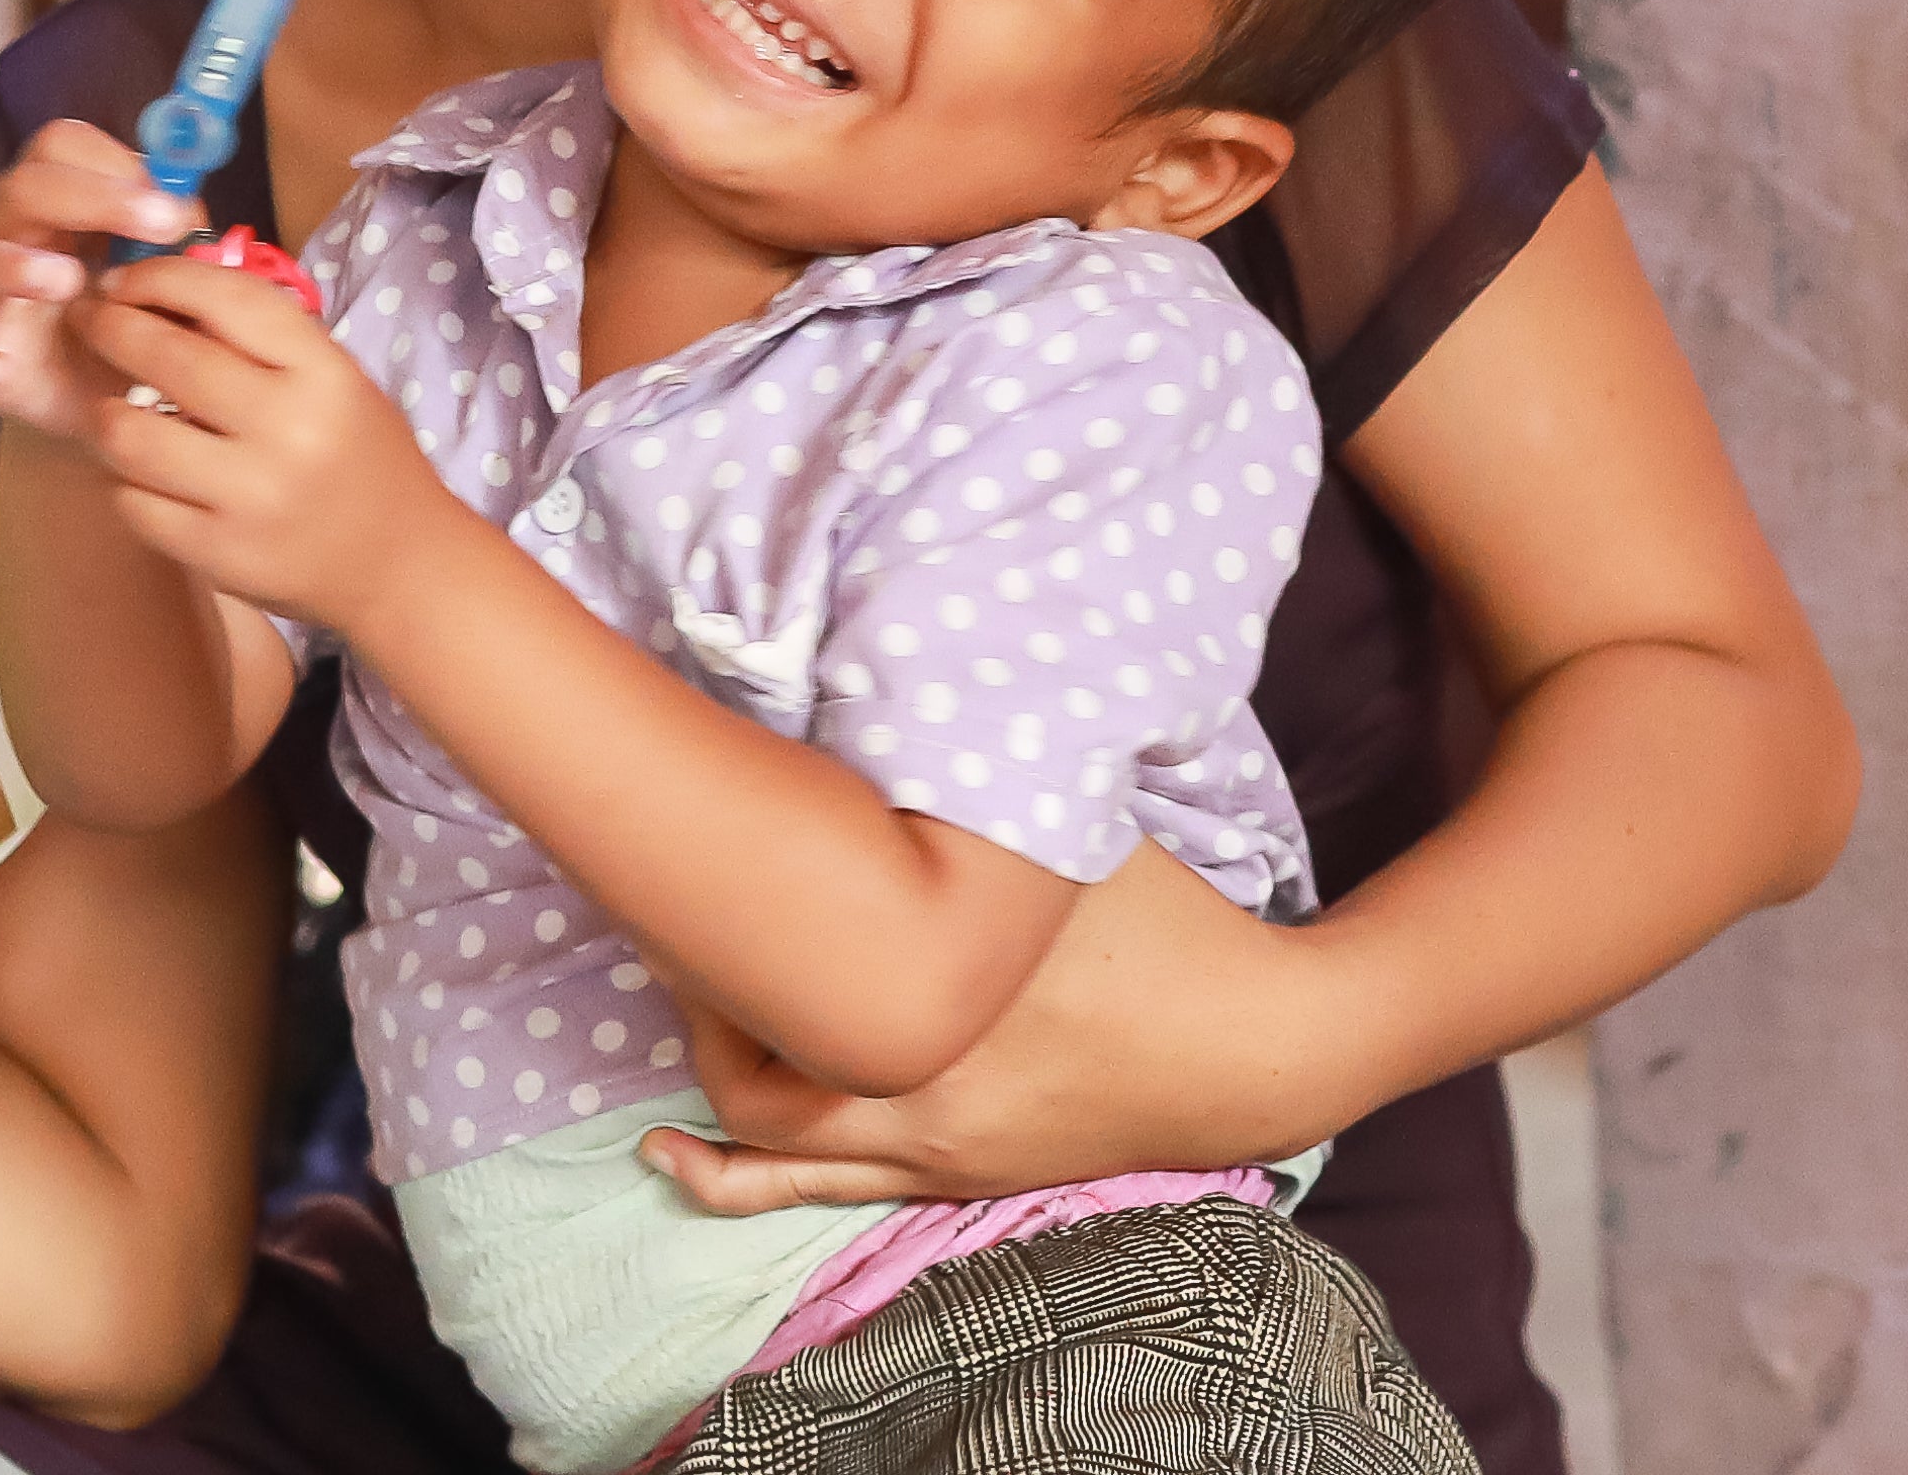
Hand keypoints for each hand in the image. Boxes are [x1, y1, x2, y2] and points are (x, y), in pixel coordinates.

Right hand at [0, 121, 194, 437]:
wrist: (112, 407)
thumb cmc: (128, 322)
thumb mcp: (161, 274)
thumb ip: (175, 238)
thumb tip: (193, 215)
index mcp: (57, 204)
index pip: (62, 149)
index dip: (114, 162)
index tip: (173, 199)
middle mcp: (10, 237)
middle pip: (23, 188)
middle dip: (91, 198)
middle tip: (158, 223)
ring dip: (20, 264)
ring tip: (69, 280)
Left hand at [66, 253, 460, 626]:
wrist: (401, 566)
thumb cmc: (362, 457)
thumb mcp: (336, 380)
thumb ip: (262, 340)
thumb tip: (164, 295)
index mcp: (324, 374)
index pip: (228, 298)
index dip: (162, 276)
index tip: (126, 277)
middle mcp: (288, 430)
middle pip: (168, 358)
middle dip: (111, 328)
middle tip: (89, 320)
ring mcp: (250, 498)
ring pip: (131, 436)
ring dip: (107, 412)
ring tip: (109, 406)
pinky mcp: (219, 556)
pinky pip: (134, 503)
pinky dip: (126, 480)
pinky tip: (139, 472)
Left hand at [640, 847, 1327, 1211]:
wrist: (1255, 1045)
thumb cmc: (1163, 923)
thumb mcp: (1066, 827)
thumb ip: (974, 789)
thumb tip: (889, 713)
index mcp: (938, 990)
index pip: (777, 968)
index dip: (713, 922)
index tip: (682, 864)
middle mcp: (915, 1083)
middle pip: (750, 1063)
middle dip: (698, 1003)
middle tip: (672, 936)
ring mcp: (932, 1145)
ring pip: (771, 1144)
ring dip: (705, 1098)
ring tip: (653, 1052)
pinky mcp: (956, 1173)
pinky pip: (817, 1193)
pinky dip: (736, 1178)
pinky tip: (679, 1159)